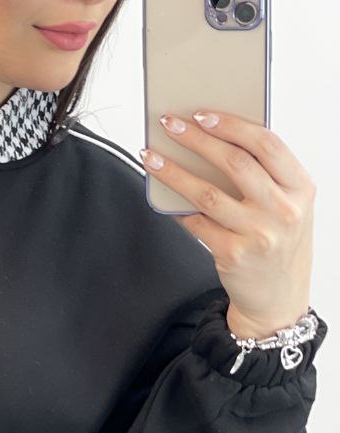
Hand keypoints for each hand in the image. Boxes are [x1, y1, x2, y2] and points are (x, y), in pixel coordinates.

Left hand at [140, 110, 315, 337]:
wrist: (278, 299)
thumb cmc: (279, 244)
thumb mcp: (289, 206)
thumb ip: (266, 177)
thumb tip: (215, 141)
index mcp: (300, 188)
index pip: (266, 144)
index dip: (232, 125)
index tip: (202, 114)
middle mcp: (283, 210)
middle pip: (234, 163)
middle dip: (196, 139)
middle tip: (170, 125)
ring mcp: (258, 234)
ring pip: (207, 193)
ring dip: (174, 172)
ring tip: (152, 158)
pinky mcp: (233, 255)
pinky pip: (197, 224)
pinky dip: (178, 209)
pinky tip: (164, 197)